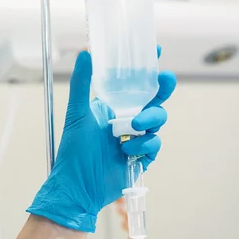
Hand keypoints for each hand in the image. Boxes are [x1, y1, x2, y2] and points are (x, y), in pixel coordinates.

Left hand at [27, 49, 175, 232]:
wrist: (78, 187)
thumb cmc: (73, 151)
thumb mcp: (77, 114)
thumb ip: (82, 83)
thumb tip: (85, 52)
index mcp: (112, 107)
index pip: (134, 83)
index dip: (147, 69)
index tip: (157, 52)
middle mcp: (125, 120)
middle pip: (154, 99)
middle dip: (162, 90)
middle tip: (164, 81)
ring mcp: (135, 138)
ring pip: (157, 120)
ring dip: (149, 120)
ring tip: (131, 128)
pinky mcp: (141, 157)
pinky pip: (154, 144)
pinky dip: (144, 144)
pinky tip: (127, 151)